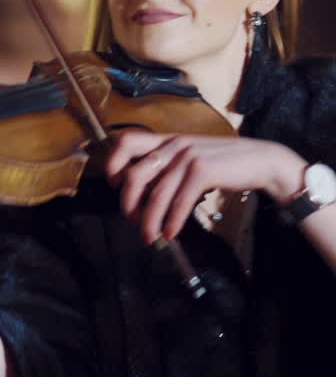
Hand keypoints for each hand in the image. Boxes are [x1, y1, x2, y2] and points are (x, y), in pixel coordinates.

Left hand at [104, 131, 305, 244]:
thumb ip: (167, 168)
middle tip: (133, 221)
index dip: (113, 164)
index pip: (126, 141)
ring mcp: (188, 156)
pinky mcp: (203, 169)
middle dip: (129, 203)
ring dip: (150, 221)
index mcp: (167, 139)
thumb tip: (143, 194)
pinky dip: (173, 221)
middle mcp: (174, 144)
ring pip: (157, 194)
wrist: (262, 160)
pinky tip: (171, 233)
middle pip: (135, 174)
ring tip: (149, 237)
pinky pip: (180, 201)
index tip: (114, 185)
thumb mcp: (190, 158)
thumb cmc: (224, 163)